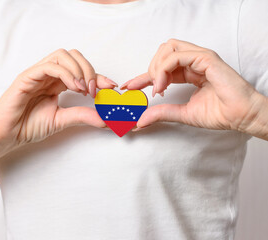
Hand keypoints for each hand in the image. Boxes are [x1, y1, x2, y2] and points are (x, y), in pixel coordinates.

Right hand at [0, 49, 116, 152]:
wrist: (6, 135)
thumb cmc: (28, 126)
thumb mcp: (62, 120)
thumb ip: (82, 116)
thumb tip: (106, 119)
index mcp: (57, 83)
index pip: (81, 70)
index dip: (99, 76)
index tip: (112, 87)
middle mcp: (48, 75)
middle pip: (74, 56)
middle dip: (90, 70)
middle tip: (96, 90)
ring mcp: (37, 74)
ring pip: (62, 55)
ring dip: (79, 69)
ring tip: (85, 89)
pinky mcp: (27, 77)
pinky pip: (49, 66)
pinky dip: (66, 73)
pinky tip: (74, 87)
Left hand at [121, 39, 264, 134]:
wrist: (241, 116)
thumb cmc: (219, 113)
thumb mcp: (182, 114)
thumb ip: (161, 113)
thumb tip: (139, 121)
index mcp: (189, 72)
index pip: (161, 68)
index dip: (142, 76)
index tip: (128, 87)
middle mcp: (193, 61)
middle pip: (162, 51)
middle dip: (150, 68)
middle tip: (151, 89)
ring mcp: (200, 57)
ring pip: (168, 47)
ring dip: (157, 67)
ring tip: (158, 87)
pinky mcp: (206, 58)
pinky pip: (177, 55)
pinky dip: (165, 68)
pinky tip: (163, 85)